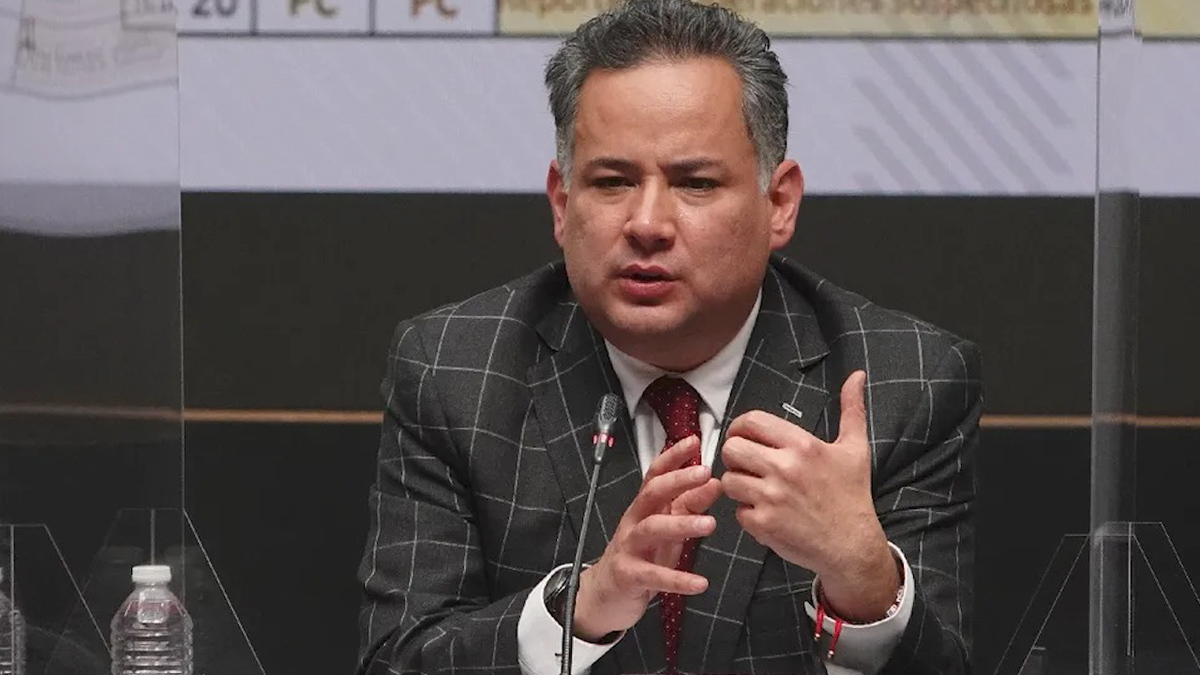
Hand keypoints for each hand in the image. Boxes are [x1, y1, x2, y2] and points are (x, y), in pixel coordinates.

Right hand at [572, 436, 722, 640]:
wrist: (605, 596)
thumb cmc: (640, 557)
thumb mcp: (666, 529)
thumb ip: (688, 506)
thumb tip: (714, 483)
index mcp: (644, 508)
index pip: (655, 474)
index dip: (673, 457)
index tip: (694, 443)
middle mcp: (634, 522)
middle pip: (652, 493)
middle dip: (678, 480)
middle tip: (706, 474)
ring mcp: (628, 547)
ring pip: (652, 529)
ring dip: (682, 524)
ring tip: (710, 524)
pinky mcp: (628, 575)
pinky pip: (653, 576)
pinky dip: (678, 579)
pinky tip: (700, 583)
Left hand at [720, 370, 898, 621]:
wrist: (852, 546)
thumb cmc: (852, 495)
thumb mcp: (855, 449)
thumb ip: (851, 409)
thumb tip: (856, 375)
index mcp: (802, 445)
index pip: (751, 421)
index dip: (739, 427)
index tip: (743, 437)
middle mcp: (784, 468)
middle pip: (731, 448)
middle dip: (735, 456)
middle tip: (748, 465)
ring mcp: (771, 497)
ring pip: (729, 480)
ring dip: (738, 485)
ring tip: (757, 490)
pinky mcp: (763, 524)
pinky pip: (737, 512)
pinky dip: (747, 514)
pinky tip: (766, 514)